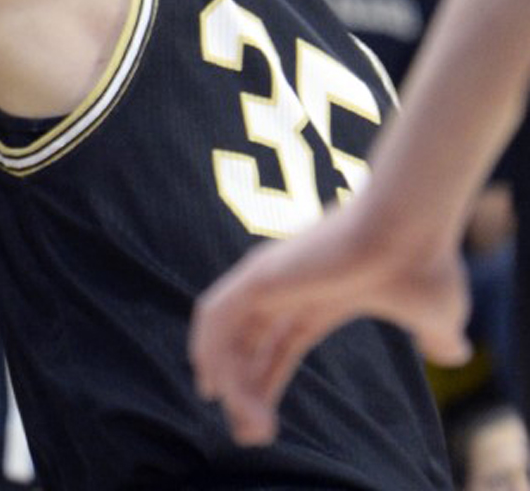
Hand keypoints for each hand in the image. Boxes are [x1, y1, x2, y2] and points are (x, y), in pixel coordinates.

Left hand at [190, 207, 470, 445]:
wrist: (412, 229)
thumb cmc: (425, 265)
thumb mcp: (437, 316)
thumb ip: (437, 337)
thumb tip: (456, 354)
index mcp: (319, 297)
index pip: (276, 345)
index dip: (263, 381)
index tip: (260, 421)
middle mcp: (286, 287)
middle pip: (246, 345)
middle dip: (242, 390)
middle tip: (250, 435)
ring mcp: (268, 278)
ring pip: (227, 337)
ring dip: (229, 382)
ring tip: (247, 426)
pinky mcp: (258, 274)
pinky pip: (216, 319)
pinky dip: (210, 351)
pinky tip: (216, 387)